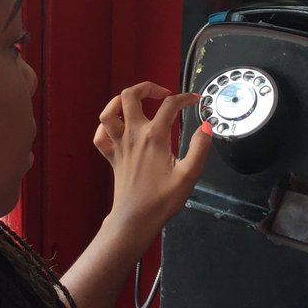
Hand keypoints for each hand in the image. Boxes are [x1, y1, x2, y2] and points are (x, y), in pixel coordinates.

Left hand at [93, 81, 211, 245]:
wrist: (135, 220)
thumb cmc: (163, 200)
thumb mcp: (189, 175)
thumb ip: (200, 148)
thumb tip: (206, 126)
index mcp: (154, 137)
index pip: (170, 106)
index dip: (185, 98)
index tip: (195, 100)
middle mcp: (133, 135)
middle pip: (130, 96)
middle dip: (147, 87)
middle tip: (163, 94)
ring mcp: (119, 145)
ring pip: (109, 112)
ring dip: (121, 101)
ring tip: (138, 104)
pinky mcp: (111, 157)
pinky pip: (100, 136)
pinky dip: (107, 127)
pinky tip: (120, 128)